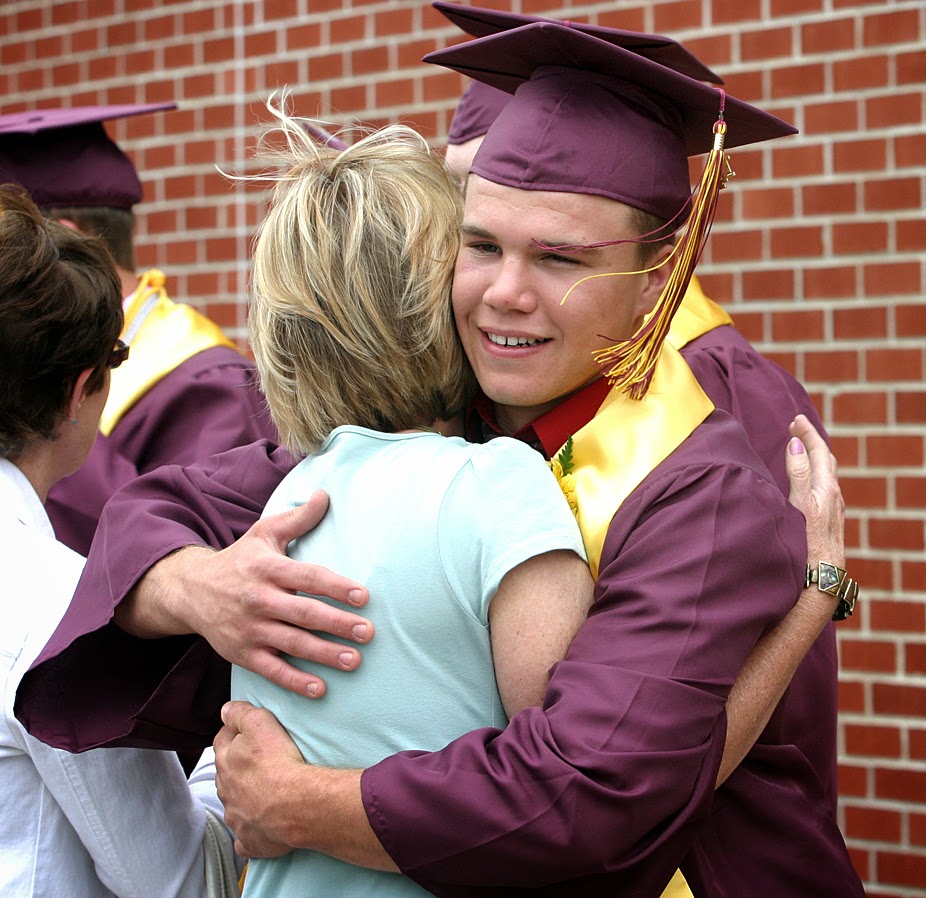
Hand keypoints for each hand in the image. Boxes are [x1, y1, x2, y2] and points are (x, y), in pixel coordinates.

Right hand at [122, 491, 373, 696]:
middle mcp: (258, 599)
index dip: (336, 587)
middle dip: (338, 624)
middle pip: (304, 614)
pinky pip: (271, 670)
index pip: (307, 578)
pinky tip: (320, 689)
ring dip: (324, 654)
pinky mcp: (242, 653)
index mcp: (268, 568)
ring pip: (292, 644)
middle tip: (368, 633)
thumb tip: (325, 494)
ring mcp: (250, 629)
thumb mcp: (264, 533)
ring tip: (354, 660)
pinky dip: (295, 681)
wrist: (190, 590)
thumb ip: (297, 519)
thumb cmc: (239, 559)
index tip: (363, 596)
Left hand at [214, 702, 303, 857]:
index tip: (242, 731)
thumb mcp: (260, 722)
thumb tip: (226, 710)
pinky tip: (257, 827)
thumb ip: (240, 713)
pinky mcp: (250, 840)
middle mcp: (226, 790)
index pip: (221, 741)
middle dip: (236, 766)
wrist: (296, 804)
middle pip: (226, 774)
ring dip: (242, 797)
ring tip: (262, 790)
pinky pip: (244, 838)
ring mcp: (237, 817)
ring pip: (234, 804)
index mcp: (225, 762)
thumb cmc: (278, 761)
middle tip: (256, 760)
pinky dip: (248, 832)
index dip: (231, 733)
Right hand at [786, 415, 844, 568]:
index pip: (819, 452)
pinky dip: (815, 475)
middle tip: (797, 428)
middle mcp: (833, 498)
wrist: (820, 583)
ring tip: (803, 449)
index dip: (807, 433)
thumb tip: (796, 442)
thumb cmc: (808, 547)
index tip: (795, 419)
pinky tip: (809, 484)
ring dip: (815, 458)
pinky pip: (824, 489)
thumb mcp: (802, 505)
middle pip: (826, 461)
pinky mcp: (828, 523)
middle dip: (812, 441)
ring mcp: (833, 511)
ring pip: (827, 476)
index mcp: (826, 490)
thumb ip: (799, 473)